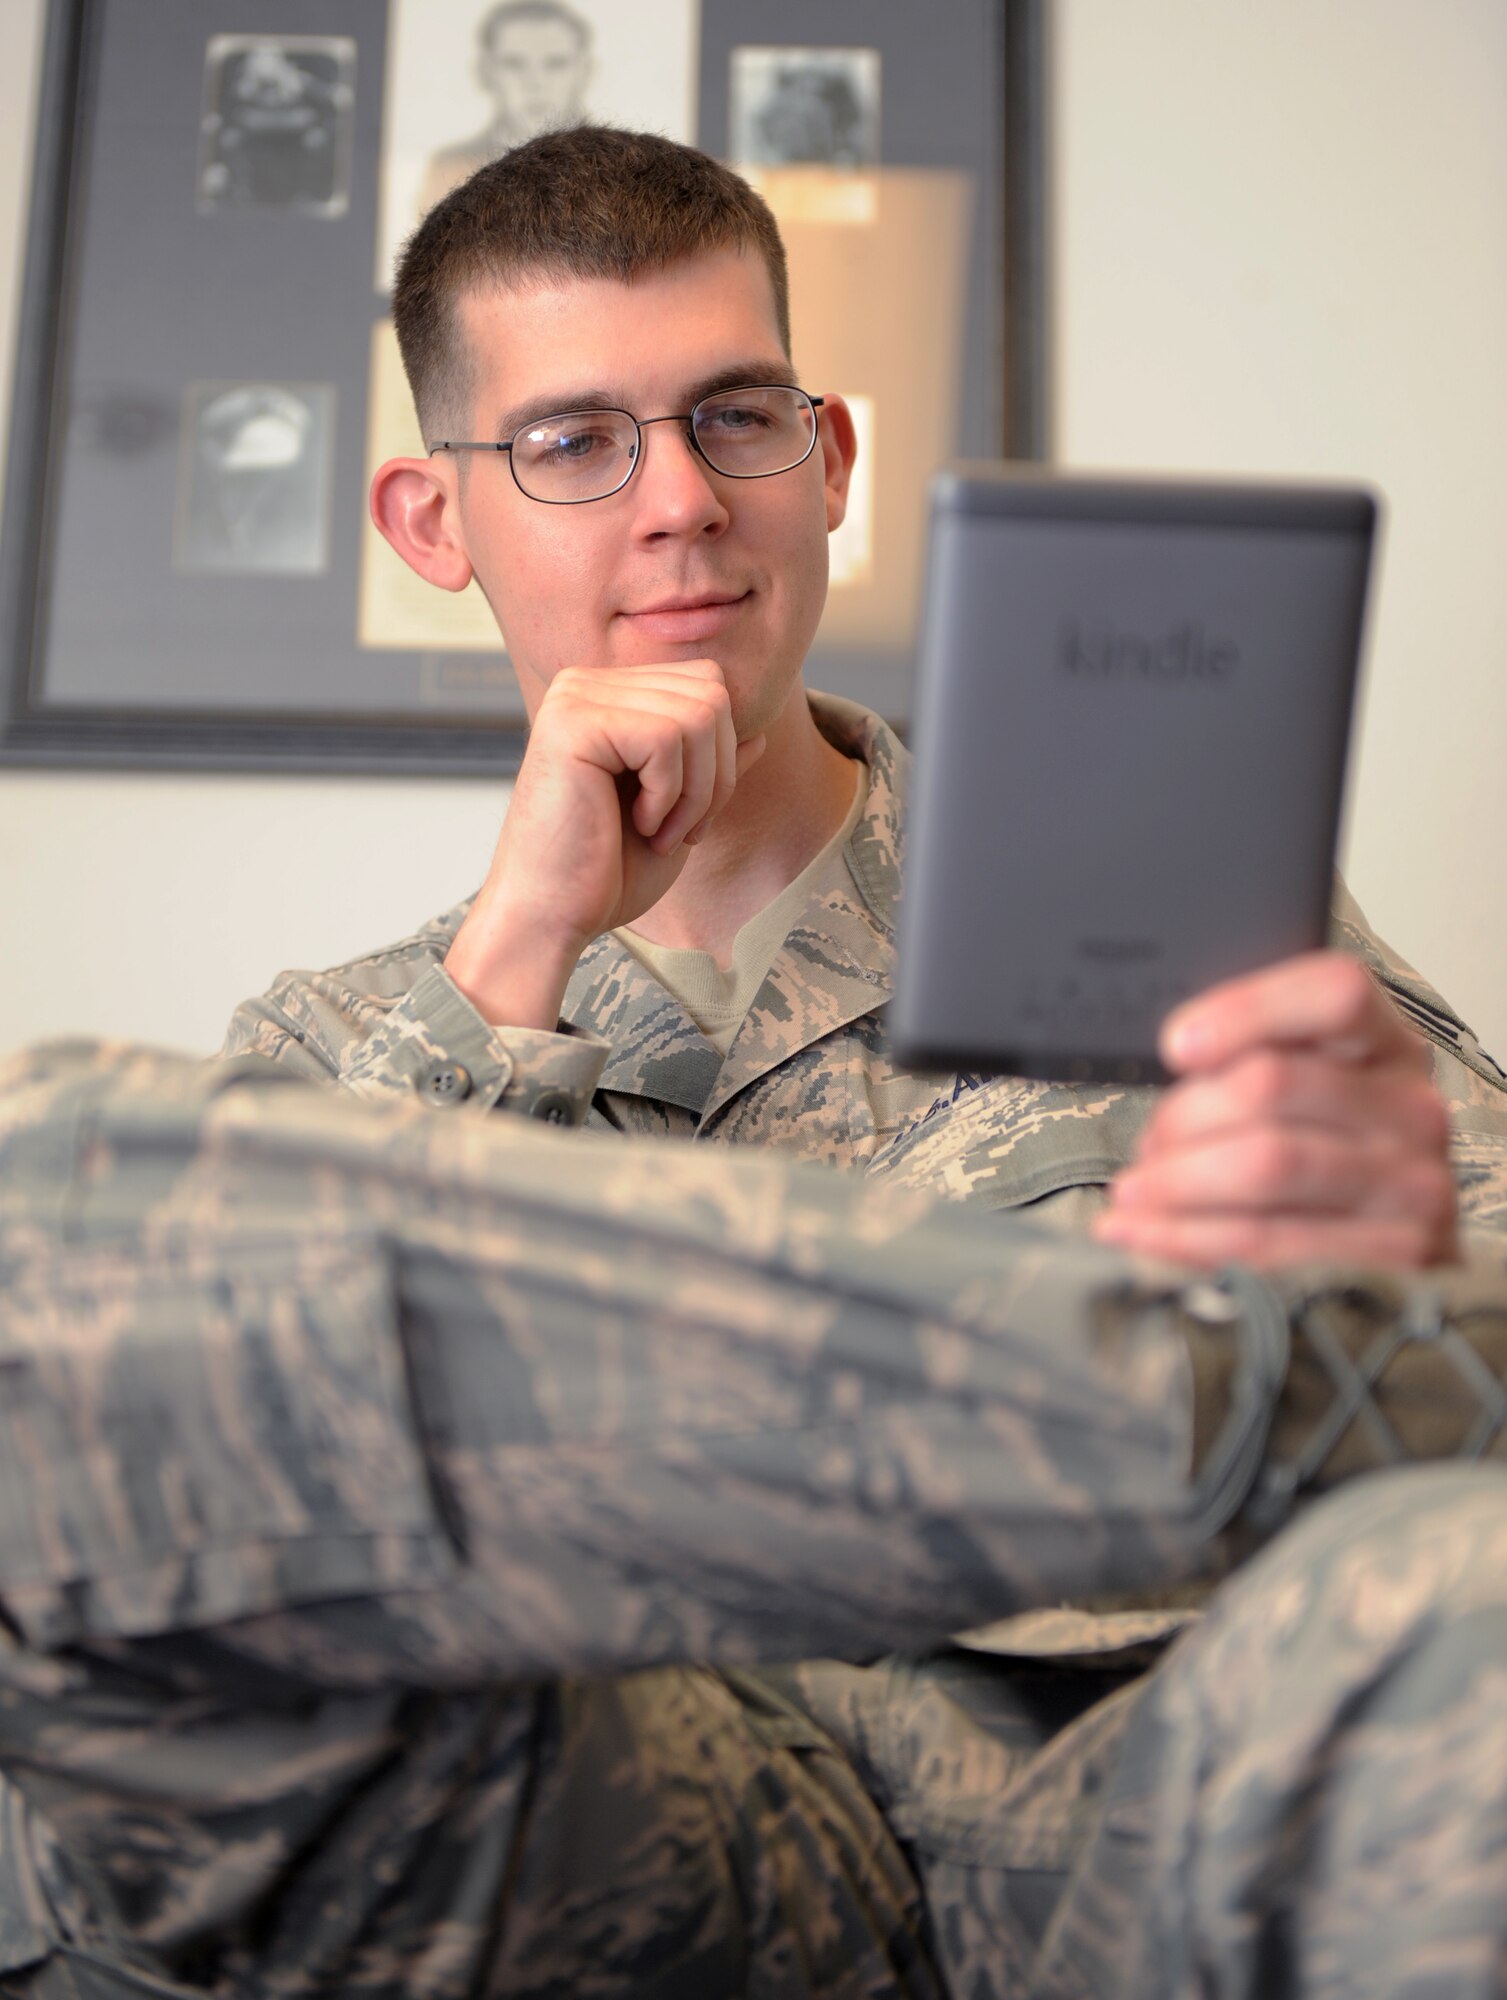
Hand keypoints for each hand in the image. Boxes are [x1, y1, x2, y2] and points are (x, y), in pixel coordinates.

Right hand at [444, 661, 764, 1028]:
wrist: (550, 917)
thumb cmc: (606, 873)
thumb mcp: (678, 812)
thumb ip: (709, 766)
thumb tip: (761, 732)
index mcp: (608, 695)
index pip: (708, 684)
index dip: (722, 755)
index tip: (690, 818)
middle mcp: (587, 684)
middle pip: (712, 693)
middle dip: (716, 774)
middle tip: (681, 830)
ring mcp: (577, 698)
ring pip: (699, 715)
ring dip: (696, 791)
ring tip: (659, 832)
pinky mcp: (573, 723)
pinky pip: (667, 737)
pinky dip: (670, 794)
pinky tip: (639, 824)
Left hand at [1093, 951, 1456, 1268]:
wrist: (1385, 1266)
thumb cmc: (1322, 1162)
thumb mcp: (1303, 1095)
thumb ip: (1249, 1064)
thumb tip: (1174, 1058)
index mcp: (1387, 1046)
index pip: (1335, 994)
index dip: (1248, 1009)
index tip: (1177, 1044)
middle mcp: (1412, 1109)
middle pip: (1271, 1084)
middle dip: (1182, 1116)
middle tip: (1148, 1145)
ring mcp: (1412, 1186)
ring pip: (1264, 1163)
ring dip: (1175, 1179)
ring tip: (1134, 1191)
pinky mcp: (1395, 1258)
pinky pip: (1265, 1241)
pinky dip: (1183, 1236)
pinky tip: (1143, 1231)